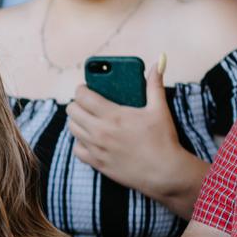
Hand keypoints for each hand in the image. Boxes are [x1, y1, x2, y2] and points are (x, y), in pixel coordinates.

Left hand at [67, 53, 199, 211]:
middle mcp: (100, 132)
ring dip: (77, 121)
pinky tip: (89, 139)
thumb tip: (157, 63)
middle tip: (86, 103)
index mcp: (113, 115)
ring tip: (87, 118)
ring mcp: (97, 149)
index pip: (83, 96)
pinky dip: (80, 142)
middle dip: (77, 103)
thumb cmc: (163, 140)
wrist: (165, 172)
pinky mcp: (97, 164)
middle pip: (72, 111)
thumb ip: (155, 84)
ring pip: (72, 129)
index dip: (81, 89)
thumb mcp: (159, 109)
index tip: (86, 88)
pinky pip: (77, 149)